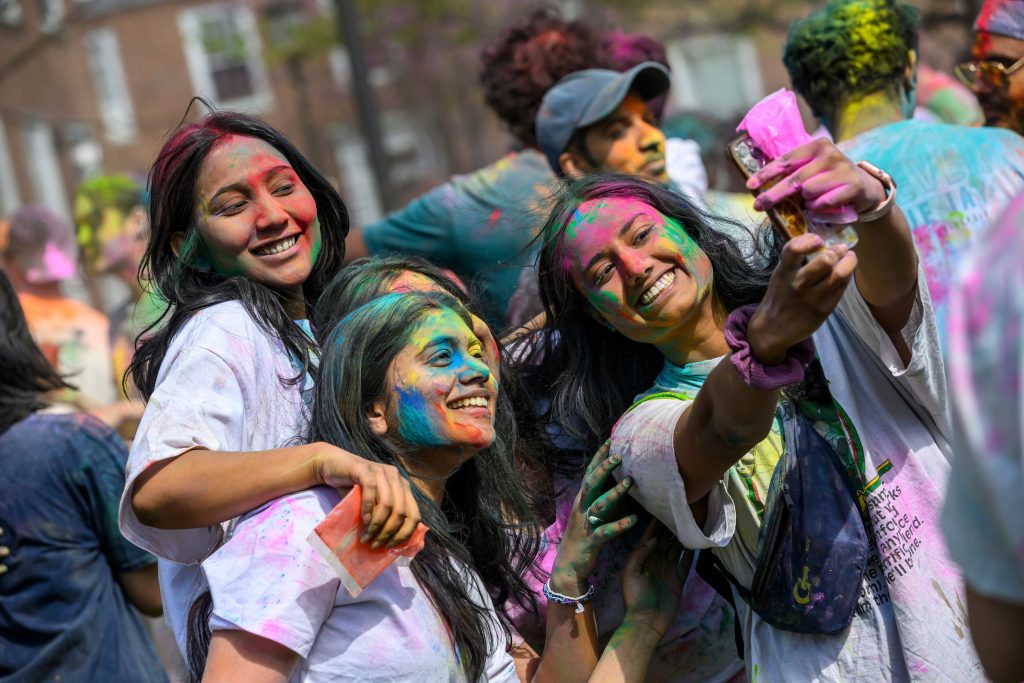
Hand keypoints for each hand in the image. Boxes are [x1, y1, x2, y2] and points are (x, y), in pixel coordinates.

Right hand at [311, 443, 421, 548]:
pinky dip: (368, 508)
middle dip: (389, 532)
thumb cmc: (355, 490)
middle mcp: (396, 478)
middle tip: (374, 545)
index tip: (389, 547)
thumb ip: (388, 520)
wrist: (333, 466)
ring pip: (388, 503)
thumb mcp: (374, 506)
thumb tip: (414, 547)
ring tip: (366, 538)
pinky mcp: (365, 469)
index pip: (414, 515)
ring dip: (377, 525)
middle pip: (401, 511)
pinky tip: (363, 520)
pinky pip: (371, 490)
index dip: (404, 534)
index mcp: (404, 487)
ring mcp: (381, 471)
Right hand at [549, 442, 637, 594]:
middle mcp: (581, 509)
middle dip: (604, 468)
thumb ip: (601, 499)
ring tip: (630, 482)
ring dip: (615, 492)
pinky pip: (606, 531)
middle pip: (591, 483)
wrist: (568, 567)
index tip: (610, 440)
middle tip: (619, 455)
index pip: (589, 473)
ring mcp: (584, 524)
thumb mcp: (589, 515)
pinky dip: (619, 525)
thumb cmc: (583, 538)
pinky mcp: (591, 541)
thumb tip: (618, 482)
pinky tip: (634, 521)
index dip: (599, 457)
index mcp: (581, 501)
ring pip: (599, 504)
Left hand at [620, 520, 686, 636]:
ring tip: (689, 522)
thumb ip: (640, 554)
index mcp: (642, 558)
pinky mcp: (678, 579)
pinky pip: (686, 563)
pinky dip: (691, 553)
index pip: (649, 537)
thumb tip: (654, 538)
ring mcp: (668, 569)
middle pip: (664, 540)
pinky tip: (696, 542)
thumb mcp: (631, 572)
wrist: (646, 621)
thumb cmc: (634, 597)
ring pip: (676, 549)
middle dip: (669, 527)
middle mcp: (655, 561)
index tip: (661, 510)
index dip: (654, 525)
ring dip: (681, 537)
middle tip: (678, 512)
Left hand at [747, 137, 885, 215]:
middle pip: (794, 179)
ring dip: (805, 203)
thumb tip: (760, 185)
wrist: (866, 188)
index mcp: (816, 146)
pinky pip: (825, 202)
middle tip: (759, 206)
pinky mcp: (853, 185)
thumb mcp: (813, 169)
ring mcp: (843, 169)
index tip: (750, 186)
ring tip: (810, 203)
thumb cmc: (831, 179)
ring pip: (809, 191)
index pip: (786, 160)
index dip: (766, 174)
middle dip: (774, 194)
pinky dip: (818, 209)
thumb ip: (793, 172)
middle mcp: (830, 154)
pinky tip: (820, 208)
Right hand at [747, 233, 856, 363]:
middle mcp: (798, 284)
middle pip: (826, 261)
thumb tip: (823, 245)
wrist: (772, 330)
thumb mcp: (780, 276)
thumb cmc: (778, 298)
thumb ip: (797, 262)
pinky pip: (841, 289)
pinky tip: (844, 274)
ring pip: (839, 274)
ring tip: (849, 257)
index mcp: (784, 272)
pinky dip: (847, 277)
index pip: (794, 249)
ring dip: (849, 262)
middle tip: (841, 249)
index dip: (809, 240)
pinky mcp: (824, 310)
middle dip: (837, 251)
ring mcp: (812, 298)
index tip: (818, 240)